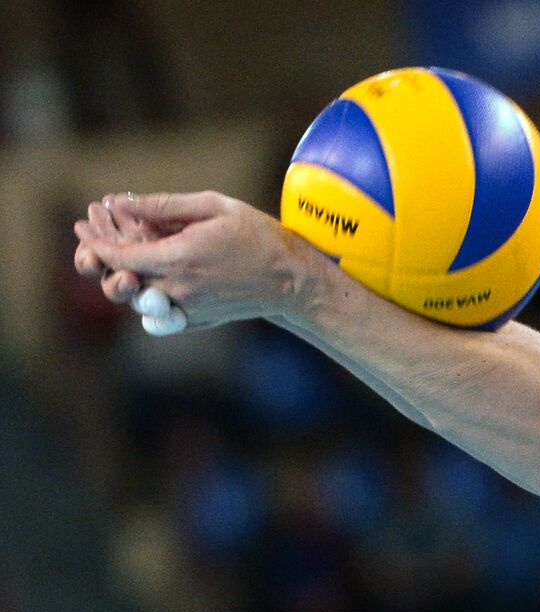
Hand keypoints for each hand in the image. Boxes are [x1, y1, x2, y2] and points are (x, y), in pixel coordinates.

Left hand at [73, 191, 327, 330]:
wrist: (292, 281)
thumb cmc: (258, 236)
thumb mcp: (213, 206)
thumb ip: (162, 205)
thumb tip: (119, 201)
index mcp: (179, 258)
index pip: (118, 255)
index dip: (95, 240)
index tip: (83, 225)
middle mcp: (178, 288)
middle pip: (121, 278)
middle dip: (104, 256)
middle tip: (98, 234)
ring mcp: (187, 308)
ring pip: (137, 297)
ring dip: (124, 275)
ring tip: (124, 251)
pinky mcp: (196, 319)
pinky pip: (157, 312)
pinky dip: (146, 293)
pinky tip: (150, 274)